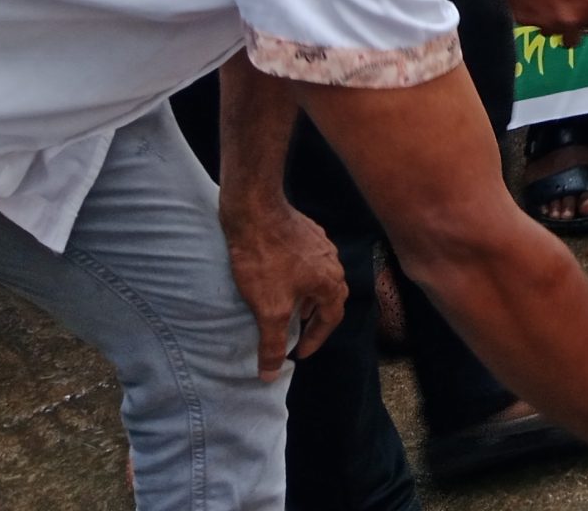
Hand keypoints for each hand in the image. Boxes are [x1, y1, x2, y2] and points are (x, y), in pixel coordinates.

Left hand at [222, 193, 344, 379]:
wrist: (255, 212)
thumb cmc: (265, 260)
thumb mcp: (268, 309)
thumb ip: (271, 344)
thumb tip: (270, 375)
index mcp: (330, 282)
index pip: (331, 319)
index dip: (315, 339)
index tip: (297, 352)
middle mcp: (332, 262)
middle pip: (330, 297)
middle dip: (315, 319)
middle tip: (296, 333)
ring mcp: (321, 244)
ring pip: (320, 278)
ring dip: (308, 298)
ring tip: (288, 308)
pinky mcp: (306, 231)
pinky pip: (309, 262)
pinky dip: (300, 278)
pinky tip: (280, 278)